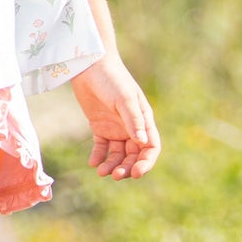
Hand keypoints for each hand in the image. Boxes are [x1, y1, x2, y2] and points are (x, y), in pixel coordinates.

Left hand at [70, 54, 160, 179]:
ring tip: (101, 172)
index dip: (146, 163)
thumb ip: (133, 120)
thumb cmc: (112, 80)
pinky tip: (93, 163)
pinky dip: (98, 156)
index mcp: (144, 121)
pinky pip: (102, 146)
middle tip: (115, 175)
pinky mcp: (99, 126)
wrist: (90, 66)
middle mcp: (132, 127)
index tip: (136, 173)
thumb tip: (143, 143)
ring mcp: (116, 128)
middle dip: (127, 167)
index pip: (150, 148)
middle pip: (134, 155)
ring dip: (112, 164)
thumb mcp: (124, 99)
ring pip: (118, 153)